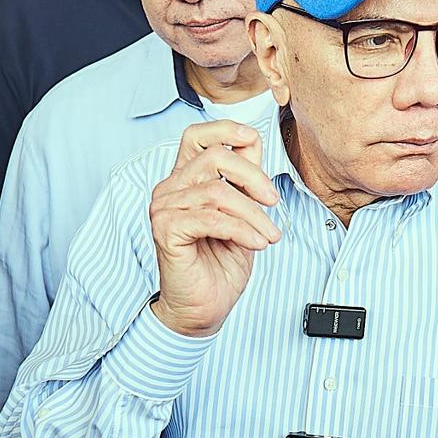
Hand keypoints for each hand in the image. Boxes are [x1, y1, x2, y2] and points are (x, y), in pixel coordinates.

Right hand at [148, 120, 280, 338]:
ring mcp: (164, 208)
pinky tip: (257, 244)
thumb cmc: (220, 264)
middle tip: (274, 202)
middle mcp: (170, 189)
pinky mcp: (165, 230)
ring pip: (217, 191)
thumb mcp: (243, 214)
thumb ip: (243, 180)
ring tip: (269, 235)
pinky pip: (211, 219)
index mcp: (185, 180)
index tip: (253, 140)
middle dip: (252, 176)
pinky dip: (241, 230)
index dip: (226, 129)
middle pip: (213, 156)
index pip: (197, 135)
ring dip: (253, 214)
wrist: (204, 309)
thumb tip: (253, 141)